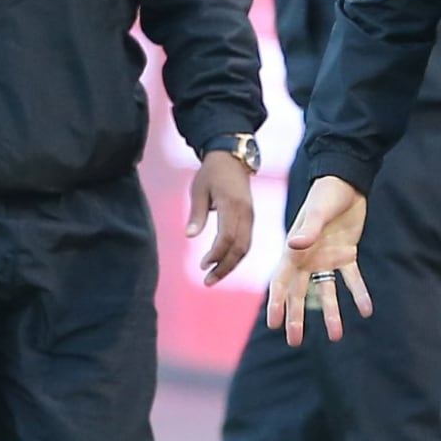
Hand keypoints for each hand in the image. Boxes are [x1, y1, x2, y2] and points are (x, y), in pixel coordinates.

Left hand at [187, 149, 254, 285]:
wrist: (233, 158)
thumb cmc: (211, 173)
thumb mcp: (199, 190)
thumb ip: (196, 214)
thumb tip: (189, 236)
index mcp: (232, 204)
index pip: (227, 237)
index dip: (215, 254)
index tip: (201, 265)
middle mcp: (245, 213)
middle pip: (239, 248)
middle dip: (224, 267)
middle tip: (207, 281)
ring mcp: (250, 216)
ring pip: (245, 248)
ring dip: (230, 265)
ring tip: (213, 278)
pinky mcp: (250, 219)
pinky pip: (246, 242)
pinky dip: (235, 257)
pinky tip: (222, 265)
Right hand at [265, 174, 371, 344]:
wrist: (347, 181)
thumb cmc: (325, 194)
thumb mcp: (317, 211)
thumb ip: (307, 230)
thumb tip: (294, 245)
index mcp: (294, 250)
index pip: (281, 282)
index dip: (277, 303)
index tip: (274, 324)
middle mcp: (307, 258)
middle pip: (299, 293)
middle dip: (296, 317)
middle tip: (294, 342)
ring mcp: (327, 259)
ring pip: (326, 291)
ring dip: (330, 312)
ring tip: (336, 336)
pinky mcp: (347, 255)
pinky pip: (352, 279)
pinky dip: (358, 294)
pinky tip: (365, 311)